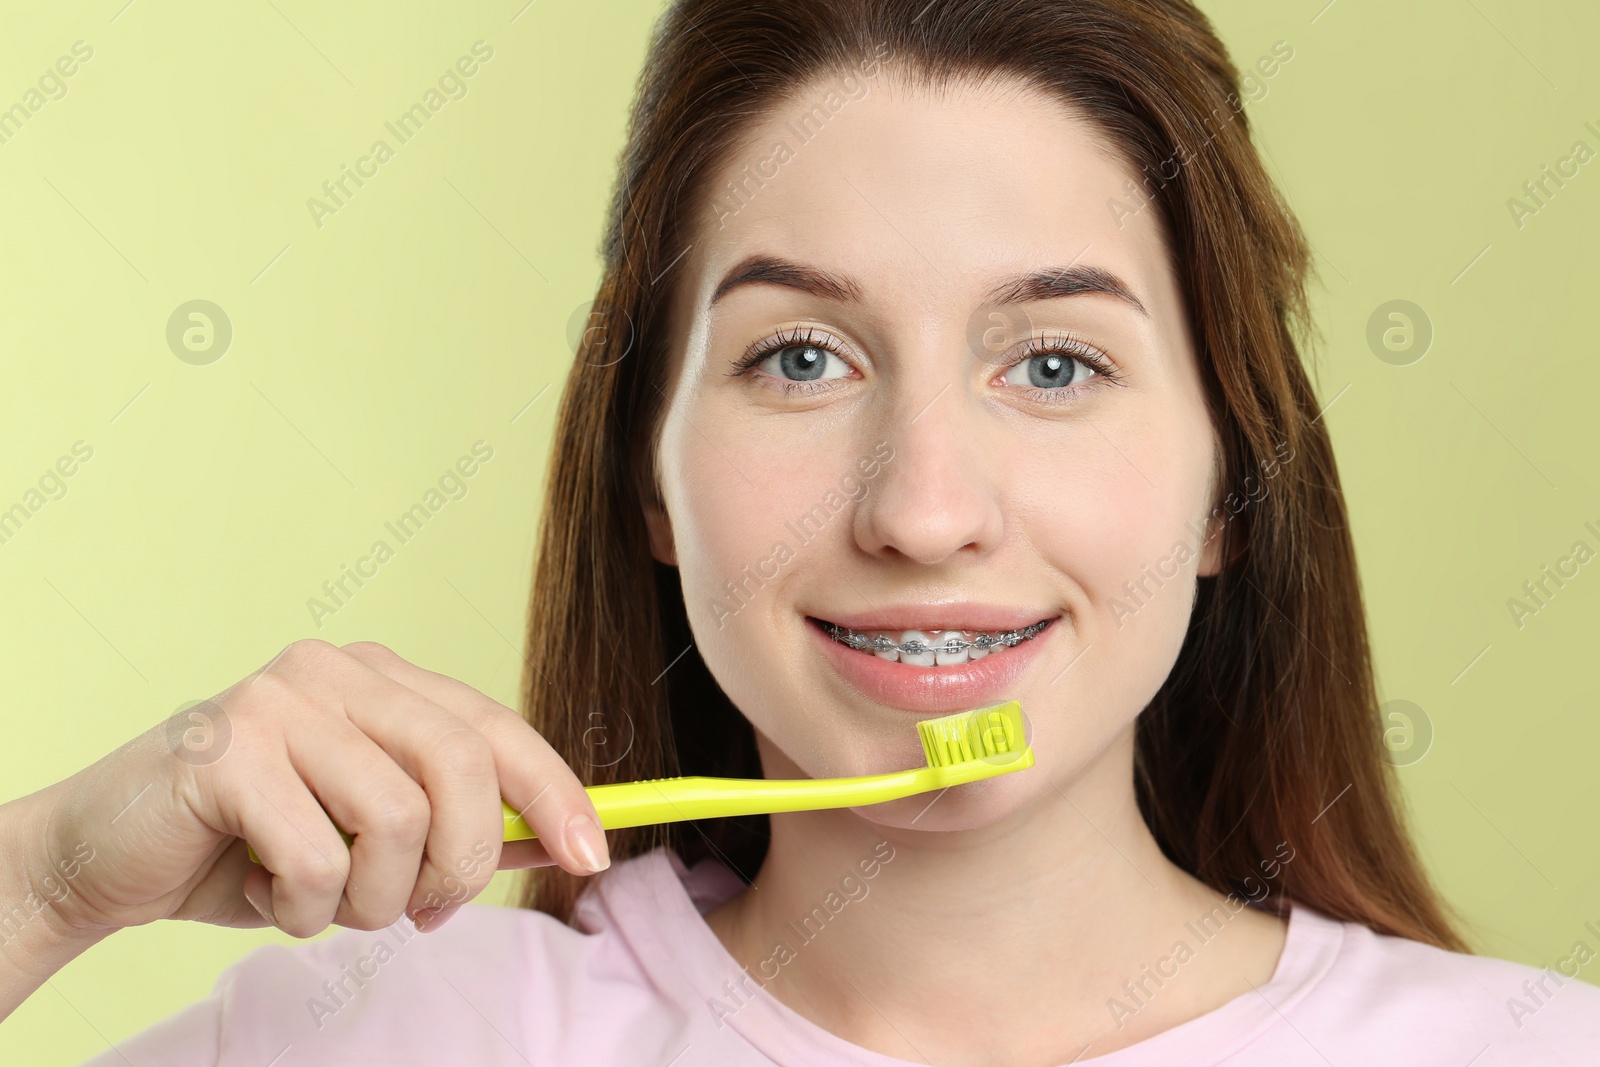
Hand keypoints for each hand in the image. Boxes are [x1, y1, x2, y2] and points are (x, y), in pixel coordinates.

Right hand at [27, 639, 608, 940]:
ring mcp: (280, 699)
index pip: (497, 729)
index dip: (557, 793)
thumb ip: (456, 831)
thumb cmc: (243, 848)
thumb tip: (554, 839)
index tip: (593, 855)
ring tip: (319, 900)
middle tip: (424, 912)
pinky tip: (260, 892)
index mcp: (380, 680)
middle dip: (461, 864)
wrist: (101, 858)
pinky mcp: (229, 747)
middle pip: (464, 768)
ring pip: (399, 820)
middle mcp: (337, 670)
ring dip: (370, 897)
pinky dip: (301, 908)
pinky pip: (320, 856)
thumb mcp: (367, 842)